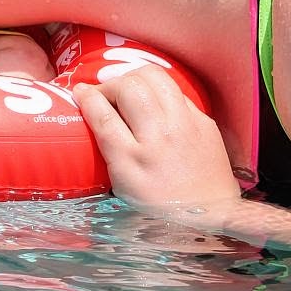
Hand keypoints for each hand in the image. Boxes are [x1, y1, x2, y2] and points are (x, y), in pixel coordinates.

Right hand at [73, 64, 239, 213]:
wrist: (211, 214)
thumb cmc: (159, 204)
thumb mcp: (122, 183)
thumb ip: (105, 149)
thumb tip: (90, 112)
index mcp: (133, 159)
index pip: (103, 113)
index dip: (87, 97)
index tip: (79, 93)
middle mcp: (160, 136)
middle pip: (128, 86)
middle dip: (109, 85)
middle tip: (105, 97)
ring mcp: (186, 124)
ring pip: (154, 76)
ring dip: (134, 78)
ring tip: (127, 92)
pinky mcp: (204, 120)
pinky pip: (175, 90)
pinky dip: (158, 90)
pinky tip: (154, 104)